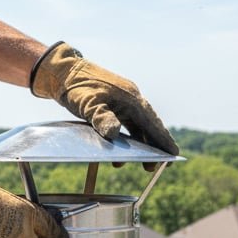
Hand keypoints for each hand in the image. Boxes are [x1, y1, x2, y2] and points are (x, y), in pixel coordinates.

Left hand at [30, 42, 178, 162]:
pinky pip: (128, 123)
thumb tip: (115, 133)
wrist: (64, 72)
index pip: (151, 122)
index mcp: (130, 98)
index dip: (163, 139)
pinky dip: (128, 137)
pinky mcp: (115, 103)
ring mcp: (124, 100)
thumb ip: (102, 117)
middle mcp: (131, 98)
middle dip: (155, 145)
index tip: (174, 153)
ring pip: (139, 125)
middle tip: (158, 164)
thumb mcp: (88, 103)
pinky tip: (122, 150)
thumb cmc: (77, 87)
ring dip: (141, 144)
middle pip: (149, 124)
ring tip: (143, 163)